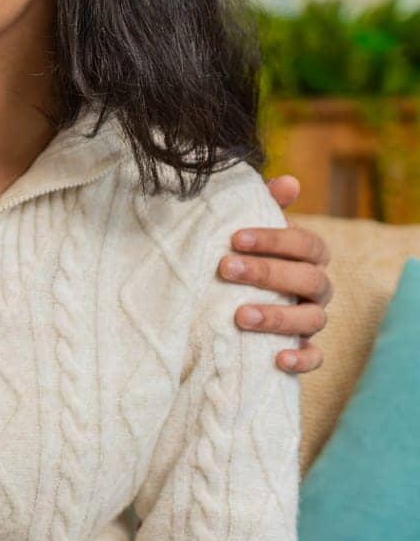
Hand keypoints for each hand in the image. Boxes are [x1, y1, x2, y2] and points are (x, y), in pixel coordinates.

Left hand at [217, 175, 332, 373]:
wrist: (228, 300)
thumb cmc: (242, 255)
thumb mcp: (246, 231)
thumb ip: (264, 205)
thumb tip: (289, 182)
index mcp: (307, 256)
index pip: (307, 244)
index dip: (275, 240)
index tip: (235, 238)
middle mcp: (316, 287)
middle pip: (310, 280)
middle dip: (267, 273)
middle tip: (225, 268)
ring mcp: (311, 319)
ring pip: (312, 319)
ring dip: (278, 316)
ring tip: (240, 316)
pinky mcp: (302, 349)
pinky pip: (315, 358)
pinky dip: (301, 359)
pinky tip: (278, 358)